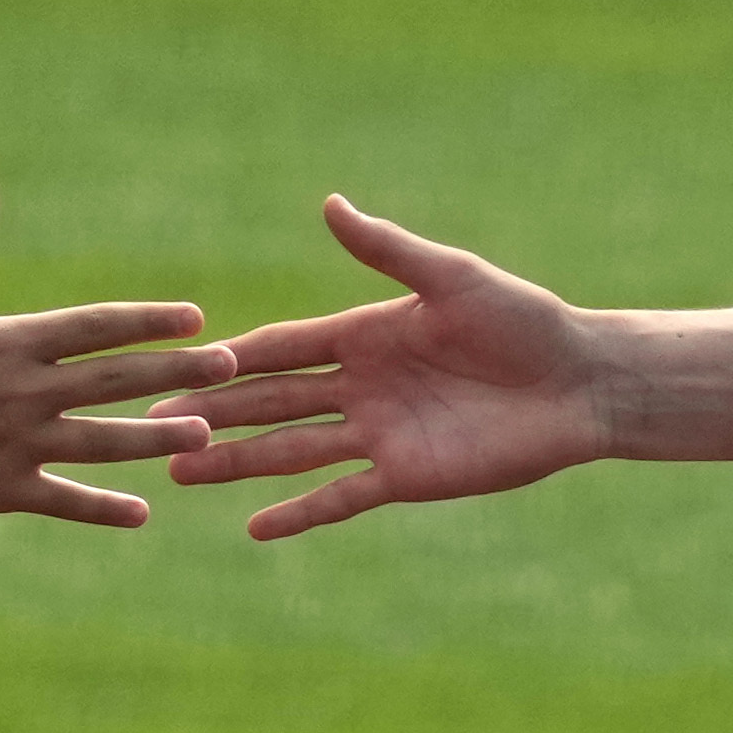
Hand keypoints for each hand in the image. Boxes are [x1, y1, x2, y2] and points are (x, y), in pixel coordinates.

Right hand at [0, 182, 216, 527]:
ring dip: (157, 438)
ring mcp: (15, 445)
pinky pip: (62, 501)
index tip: (195, 317)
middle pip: (117, 380)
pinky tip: (141, 513)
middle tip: (231, 365)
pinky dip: (102, 508)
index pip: (98, 326)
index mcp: (10, 342)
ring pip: (103, 442)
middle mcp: (24, 393)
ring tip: (204, 434)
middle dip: (178, 371)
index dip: (150, 320)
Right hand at [163, 198, 610, 540]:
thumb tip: (330, 204)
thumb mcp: (450, 278)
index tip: (178, 364)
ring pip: (291, 451)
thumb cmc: (523, 320)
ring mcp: (378, 435)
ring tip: (180, 473)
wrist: (578, 383)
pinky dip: (299, 514)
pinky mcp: (405, 476)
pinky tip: (254, 528)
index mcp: (364, 334)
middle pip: (271, 402)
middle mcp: (361, 387)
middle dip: (215, 414)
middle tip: (154, 426)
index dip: (233, 357)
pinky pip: (340, 497)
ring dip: (237, 463)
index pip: (282, 346)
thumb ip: (387, 251)